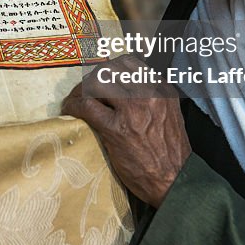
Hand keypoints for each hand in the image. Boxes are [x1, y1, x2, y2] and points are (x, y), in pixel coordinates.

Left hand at [63, 55, 191, 207]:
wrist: (175, 181)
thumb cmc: (170, 153)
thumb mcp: (169, 114)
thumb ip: (152, 98)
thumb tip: (127, 88)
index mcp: (161, 89)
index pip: (129, 62)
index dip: (108, 68)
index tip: (101, 79)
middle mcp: (148, 94)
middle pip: (109, 68)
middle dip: (92, 76)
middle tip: (85, 90)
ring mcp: (132, 110)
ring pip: (95, 82)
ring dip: (80, 90)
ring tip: (75, 100)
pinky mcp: (116, 129)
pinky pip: (86, 107)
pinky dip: (73, 105)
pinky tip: (70, 111)